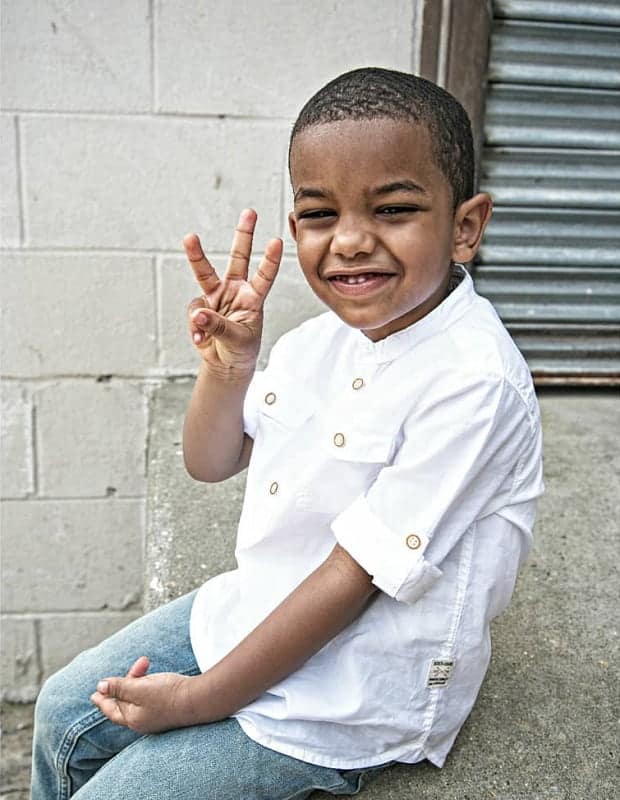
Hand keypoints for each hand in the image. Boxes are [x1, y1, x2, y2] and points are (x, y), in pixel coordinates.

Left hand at [90, 656, 194, 733]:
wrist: (197, 699)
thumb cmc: (168, 694)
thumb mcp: (139, 688)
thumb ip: (118, 687)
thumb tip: (100, 687)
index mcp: (132, 718)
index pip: (111, 709)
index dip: (102, 700)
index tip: (93, 695)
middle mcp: (142, 720)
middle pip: (125, 700)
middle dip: (125, 681)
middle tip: (132, 666)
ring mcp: (154, 716)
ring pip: (137, 696)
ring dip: (138, 678)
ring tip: (145, 662)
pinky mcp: (165, 709)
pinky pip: (148, 696)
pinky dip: (147, 684)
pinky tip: (153, 676)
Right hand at [184, 209, 282, 372]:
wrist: (226, 364)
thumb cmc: (240, 350)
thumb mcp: (236, 340)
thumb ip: (218, 326)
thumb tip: (198, 314)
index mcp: (253, 298)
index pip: (265, 276)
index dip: (270, 260)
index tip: (277, 241)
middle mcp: (236, 291)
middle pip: (238, 258)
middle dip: (243, 235)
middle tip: (249, 212)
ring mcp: (217, 297)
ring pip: (205, 271)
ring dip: (197, 254)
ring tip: (190, 237)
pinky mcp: (201, 308)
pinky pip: (194, 312)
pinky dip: (196, 327)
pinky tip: (201, 340)